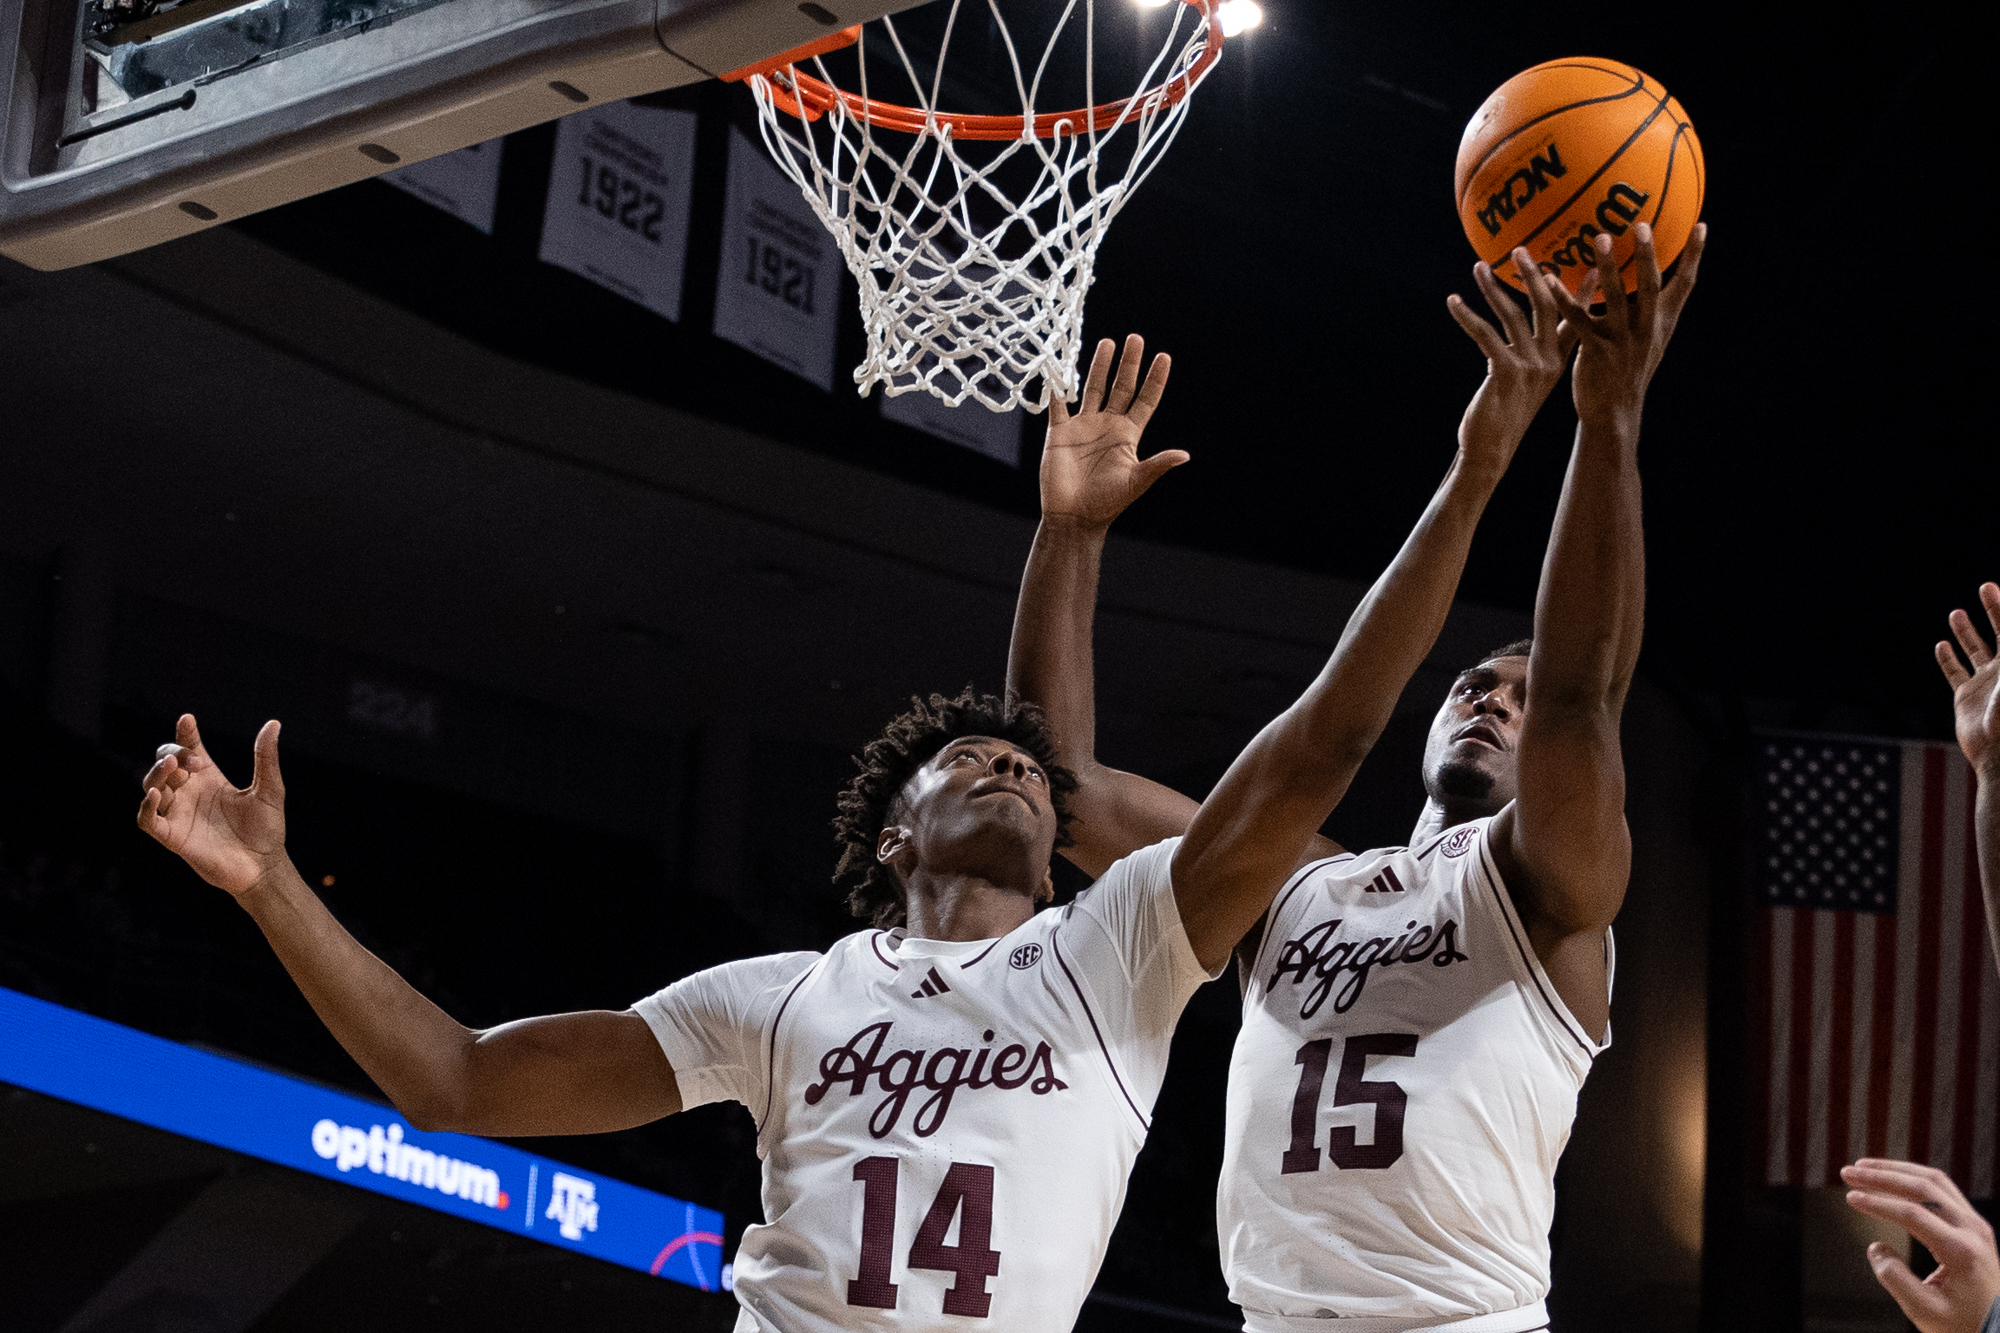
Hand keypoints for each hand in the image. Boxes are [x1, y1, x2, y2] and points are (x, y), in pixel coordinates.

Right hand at [137, 715, 288, 896]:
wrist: (264, 866)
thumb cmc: (266, 829)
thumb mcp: (269, 789)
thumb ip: (265, 758)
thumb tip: (273, 724)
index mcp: (209, 779)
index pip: (189, 749)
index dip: (185, 734)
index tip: (187, 720)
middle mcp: (190, 793)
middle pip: (166, 764)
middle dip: (173, 753)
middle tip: (191, 757)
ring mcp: (179, 814)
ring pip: (152, 786)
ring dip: (156, 773)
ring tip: (171, 765)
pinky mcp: (172, 836)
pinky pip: (148, 819)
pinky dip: (147, 806)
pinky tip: (157, 794)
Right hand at [1040, 334, 1180, 532]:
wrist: (1074, 516)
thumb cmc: (1107, 503)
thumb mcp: (1136, 482)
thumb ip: (1157, 465)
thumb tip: (1185, 455)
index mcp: (1127, 435)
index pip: (1145, 400)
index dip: (1155, 379)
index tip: (1163, 357)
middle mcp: (1107, 425)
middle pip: (1121, 387)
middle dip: (1129, 363)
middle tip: (1136, 338)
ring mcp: (1083, 426)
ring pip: (1093, 388)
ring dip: (1099, 366)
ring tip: (1107, 342)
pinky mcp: (1059, 432)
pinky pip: (1058, 405)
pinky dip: (1057, 388)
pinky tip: (1058, 368)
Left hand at [1446, 246, 1583, 475]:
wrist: (1491, 450)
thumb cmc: (1503, 416)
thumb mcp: (1525, 383)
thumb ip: (1531, 357)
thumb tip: (1525, 337)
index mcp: (1557, 362)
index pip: (1575, 320)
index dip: (1580, 292)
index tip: (1590, 263)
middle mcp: (1548, 361)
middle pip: (1546, 307)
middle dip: (1533, 275)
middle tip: (1520, 249)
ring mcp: (1530, 367)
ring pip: (1512, 317)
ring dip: (1493, 289)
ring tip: (1479, 267)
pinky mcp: (1506, 373)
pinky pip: (1485, 335)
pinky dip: (1467, 316)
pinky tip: (1453, 301)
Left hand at [1549, 221, 1707, 430]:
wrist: (1613, 413)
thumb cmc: (1625, 371)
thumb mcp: (1645, 341)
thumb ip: (1645, 311)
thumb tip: (1644, 278)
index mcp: (1662, 324)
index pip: (1685, 285)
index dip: (1694, 256)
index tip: (1701, 225)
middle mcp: (1647, 330)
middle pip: (1652, 286)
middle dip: (1648, 255)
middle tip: (1642, 224)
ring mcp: (1623, 342)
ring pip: (1617, 298)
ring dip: (1608, 266)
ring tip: (1599, 238)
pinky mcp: (1597, 353)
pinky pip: (1579, 320)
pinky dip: (1564, 298)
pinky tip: (1548, 279)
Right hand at [1843, 1159, 1999, 1332]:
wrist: (1996, 1328)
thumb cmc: (1964, 1324)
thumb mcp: (1925, 1312)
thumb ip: (1895, 1279)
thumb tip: (1876, 1248)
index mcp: (1962, 1251)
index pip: (1912, 1214)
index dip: (1877, 1203)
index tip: (1850, 1198)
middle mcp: (1973, 1231)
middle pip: (1923, 1188)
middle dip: (1881, 1176)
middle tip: (1849, 1173)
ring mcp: (1976, 1225)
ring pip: (1934, 1181)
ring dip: (1897, 1170)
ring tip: (1865, 1167)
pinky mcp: (1973, 1225)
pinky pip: (1943, 1189)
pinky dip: (1914, 1177)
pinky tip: (1893, 1177)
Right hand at [1938, 583, 1999, 778]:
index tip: (1996, 589)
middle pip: (1999, 632)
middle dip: (1994, 609)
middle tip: (1986, 586)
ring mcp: (1984, 683)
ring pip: (1974, 650)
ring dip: (1966, 631)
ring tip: (1956, 613)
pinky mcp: (1965, 697)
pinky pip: (1955, 673)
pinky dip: (1948, 659)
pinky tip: (1941, 646)